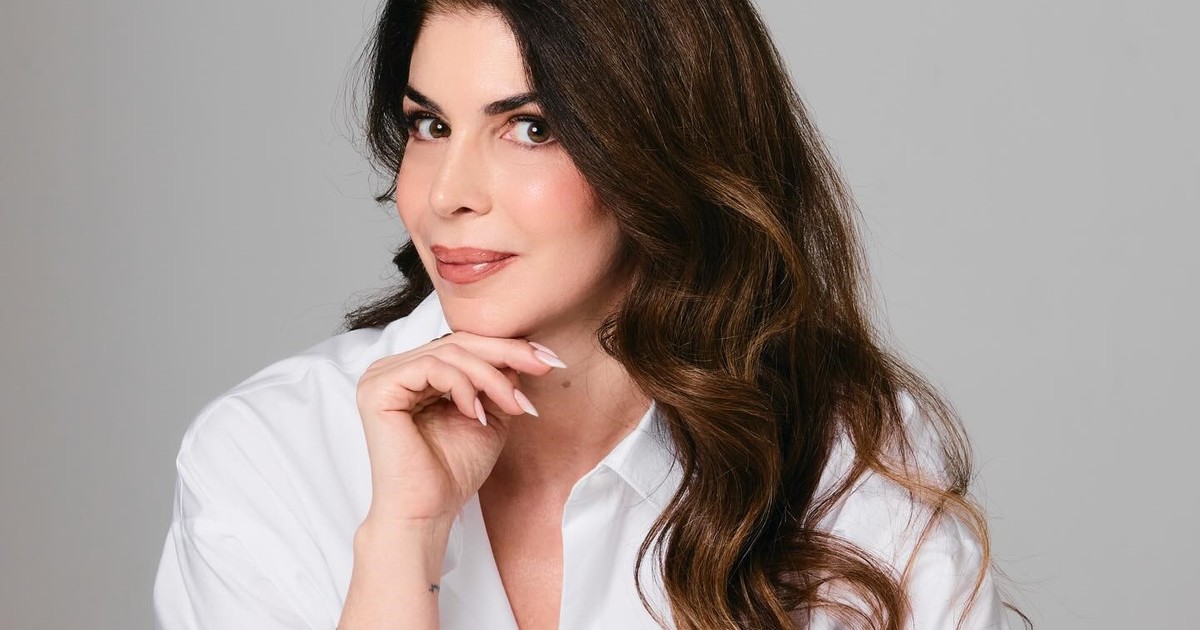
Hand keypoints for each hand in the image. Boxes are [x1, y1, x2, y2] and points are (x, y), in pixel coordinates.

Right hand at [354, 331, 563, 528]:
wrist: (427, 514)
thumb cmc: (452, 473)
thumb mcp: (489, 415)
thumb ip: (499, 382)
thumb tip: (522, 353)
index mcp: (414, 373)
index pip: (464, 344)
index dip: (508, 347)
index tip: (548, 359)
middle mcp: (393, 369)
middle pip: (458, 342)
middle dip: (507, 353)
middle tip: (543, 366)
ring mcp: (381, 377)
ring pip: (449, 352)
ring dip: (491, 377)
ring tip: (512, 406)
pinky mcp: (378, 389)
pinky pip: (430, 366)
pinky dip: (463, 386)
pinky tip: (476, 413)